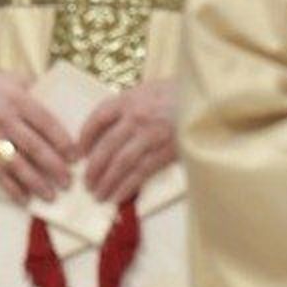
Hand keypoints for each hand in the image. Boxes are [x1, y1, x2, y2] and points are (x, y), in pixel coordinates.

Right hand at [0, 67, 76, 204]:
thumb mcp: (17, 80)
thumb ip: (38, 94)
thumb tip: (67, 113)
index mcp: (18, 99)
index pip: (45, 122)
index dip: (61, 141)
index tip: (76, 157)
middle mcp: (4, 118)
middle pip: (33, 146)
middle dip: (53, 166)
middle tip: (68, 182)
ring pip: (15, 163)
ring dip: (34, 182)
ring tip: (51, 196)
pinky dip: (10, 188)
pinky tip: (24, 199)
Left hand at [78, 79, 177, 202]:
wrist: (207, 100)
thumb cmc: (180, 93)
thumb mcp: (151, 89)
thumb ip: (131, 104)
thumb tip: (112, 126)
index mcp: (130, 99)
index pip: (98, 117)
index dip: (85, 137)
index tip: (79, 152)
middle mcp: (136, 117)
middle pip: (106, 146)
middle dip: (93, 168)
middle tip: (86, 183)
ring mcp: (150, 136)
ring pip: (120, 163)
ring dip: (106, 182)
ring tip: (98, 195)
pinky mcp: (165, 152)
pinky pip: (140, 173)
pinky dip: (126, 187)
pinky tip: (117, 197)